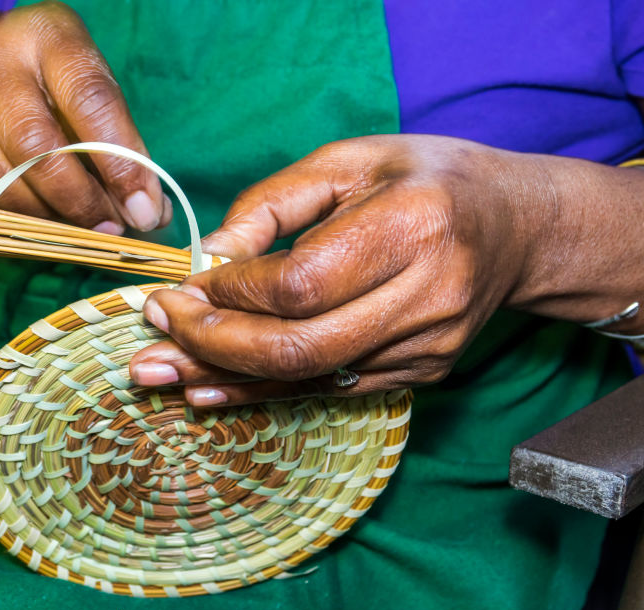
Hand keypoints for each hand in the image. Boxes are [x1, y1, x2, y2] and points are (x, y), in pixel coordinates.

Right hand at [0, 1, 169, 233]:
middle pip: (36, 147)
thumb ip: (119, 143)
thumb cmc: (42, 82)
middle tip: (108, 227)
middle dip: (79, 200)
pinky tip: (33, 231)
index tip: (144, 210)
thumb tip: (149, 213)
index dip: (121, 164)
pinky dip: (5, 224)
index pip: (90, 101)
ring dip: (43, 220)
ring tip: (75, 232)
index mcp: (47, 35)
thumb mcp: (85, 87)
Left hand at [129, 135, 546, 405]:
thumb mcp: (346, 161)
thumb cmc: (422, 180)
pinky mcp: (419, 375)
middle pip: (297, 346)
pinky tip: (207, 390)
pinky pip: (325, 390)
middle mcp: (426, 297)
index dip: (228, 294)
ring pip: (305, 379)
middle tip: (152, 333)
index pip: (298, 284)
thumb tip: (205, 259)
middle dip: (209, 345)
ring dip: (221, 379)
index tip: (177, 287)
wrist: (513, 229)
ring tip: (153, 376)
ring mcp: (426, 347)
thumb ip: (270, 205)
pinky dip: (260, 392)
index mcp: (411, 227)